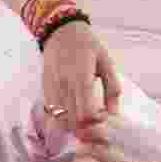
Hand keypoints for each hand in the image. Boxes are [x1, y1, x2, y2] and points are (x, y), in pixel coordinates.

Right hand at [40, 21, 121, 144]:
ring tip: (85, 124)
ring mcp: (52, 88)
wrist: (60, 31)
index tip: (104, 120)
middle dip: (86, 130)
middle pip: (73, 120)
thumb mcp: (106, 61)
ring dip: (73, 128)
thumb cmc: (87, 45)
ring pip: (60, 120)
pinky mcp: (45, 90)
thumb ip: (112, 87)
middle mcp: (64, 84)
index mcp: (81, 76)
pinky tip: (72, 119)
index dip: (96, 122)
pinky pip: (50, 114)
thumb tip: (115, 112)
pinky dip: (61, 122)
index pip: (86, 111)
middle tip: (96, 128)